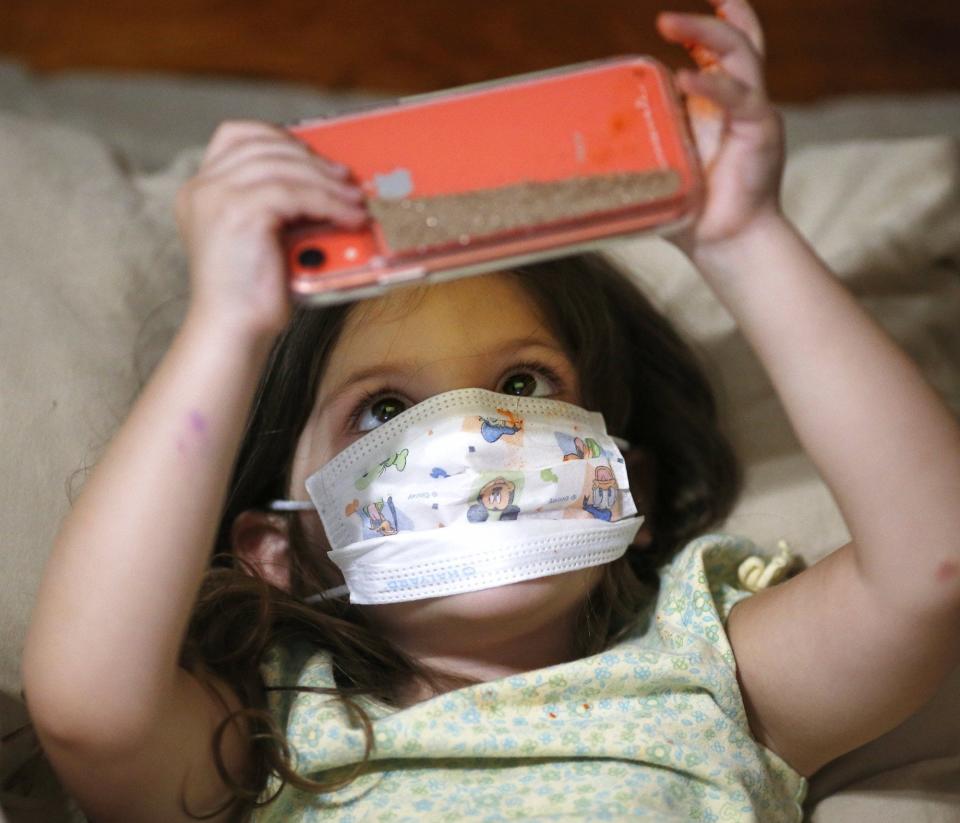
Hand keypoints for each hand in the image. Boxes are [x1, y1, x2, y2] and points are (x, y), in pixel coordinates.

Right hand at [174, 119, 368, 340]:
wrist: (232, 330)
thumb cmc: (251, 296)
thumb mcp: (258, 239)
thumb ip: (274, 207)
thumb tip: (324, 183)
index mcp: (200, 191)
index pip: (236, 136)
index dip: (279, 138)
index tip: (313, 155)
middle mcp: (202, 188)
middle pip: (265, 146)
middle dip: (312, 160)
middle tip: (346, 179)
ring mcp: (217, 197)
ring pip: (285, 168)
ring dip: (328, 183)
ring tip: (355, 201)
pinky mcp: (239, 213)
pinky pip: (296, 194)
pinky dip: (329, 203)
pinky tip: (348, 217)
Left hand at [656, 0, 784, 257]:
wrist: (725, 243)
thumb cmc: (692, 209)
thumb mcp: (658, 166)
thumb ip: (636, 147)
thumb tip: (576, 151)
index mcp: (719, 103)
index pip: (718, 51)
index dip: (702, 26)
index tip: (670, 17)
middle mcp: (740, 99)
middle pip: (735, 39)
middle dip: (705, 20)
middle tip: (664, 18)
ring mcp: (753, 111)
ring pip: (740, 54)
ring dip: (705, 33)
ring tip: (668, 24)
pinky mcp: (761, 130)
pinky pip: (738, 98)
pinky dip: (711, 86)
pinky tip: (684, 79)